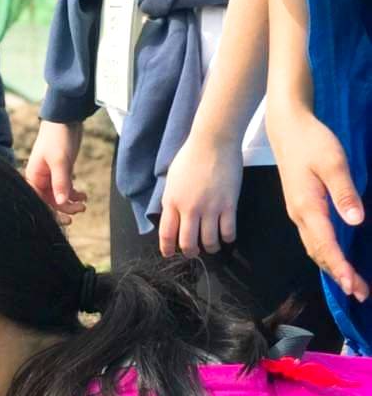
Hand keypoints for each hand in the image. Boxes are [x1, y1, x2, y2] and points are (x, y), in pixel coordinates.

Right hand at [24, 120, 87, 224]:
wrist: (65, 118)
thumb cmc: (57, 137)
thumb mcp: (59, 160)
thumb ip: (61, 182)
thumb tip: (62, 202)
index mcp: (33, 178)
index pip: (39, 202)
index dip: (52, 212)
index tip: (67, 219)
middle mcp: (40, 179)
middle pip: (49, 201)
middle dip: (64, 208)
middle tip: (79, 211)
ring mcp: (51, 176)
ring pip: (59, 196)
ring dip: (71, 202)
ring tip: (84, 204)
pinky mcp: (61, 171)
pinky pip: (65, 188)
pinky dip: (74, 193)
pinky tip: (83, 196)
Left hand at [159, 132, 242, 257]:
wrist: (213, 142)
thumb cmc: (190, 156)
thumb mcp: (172, 180)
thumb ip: (171, 199)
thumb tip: (171, 215)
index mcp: (171, 202)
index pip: (167, 234)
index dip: (167, 248)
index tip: (170, 253)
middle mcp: (189, 209)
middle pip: (188, 242)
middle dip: (190, 252)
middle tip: (194, 252)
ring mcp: (210, 208)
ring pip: (209, 240)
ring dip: (210, 247)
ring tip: (212, 246)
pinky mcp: (229, 204)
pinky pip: (228, 230)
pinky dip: (228, 238)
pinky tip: (227, 237)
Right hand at [272, 107, 367, 299]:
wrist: (287, 131)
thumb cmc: (312, 143)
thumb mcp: (334, 163)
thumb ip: (344, 193)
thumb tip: (356, 221)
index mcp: (308, 208)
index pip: (326, 245)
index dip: (340, 267)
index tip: (353, 286)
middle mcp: (300, 217)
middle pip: (319, 253)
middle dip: (339, 275)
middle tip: (360, 294)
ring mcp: (298, 214)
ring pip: (315, 249)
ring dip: (333, 268)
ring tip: (352, 284)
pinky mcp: (302, 209)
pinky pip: (314, 240)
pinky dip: (326, 255)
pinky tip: (336, 260)